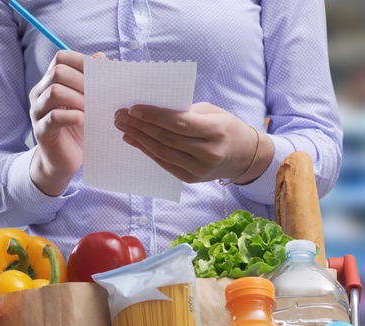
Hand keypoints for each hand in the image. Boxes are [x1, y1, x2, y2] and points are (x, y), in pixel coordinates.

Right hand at [29, 50, 105, 194]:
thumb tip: (100, 57)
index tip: (99, 73)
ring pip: (54, 92)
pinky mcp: (41, 131)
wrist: (64, 161)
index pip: (60, 59)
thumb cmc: (77, 130)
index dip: (80, 61)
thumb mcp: (87, 103)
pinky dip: (72, 116)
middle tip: (97, 95)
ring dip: (78, 99)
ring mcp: (38, 112)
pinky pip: (53, 117)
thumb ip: (91, 81)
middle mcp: (40, 94)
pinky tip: (83, 120)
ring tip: (90, 109)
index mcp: (50, 83)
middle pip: (57, 72)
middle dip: (82, 81)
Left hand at [114, 102, 269, 183]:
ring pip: (162, 152)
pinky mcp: (191, 178)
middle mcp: (208, 152)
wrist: (244, 156)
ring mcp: (199, 169)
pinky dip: (146, 151)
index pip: (179, 123)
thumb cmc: (225, 127)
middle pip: (167, 138)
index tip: (134, 108)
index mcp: (216, 130)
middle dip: (140, 126)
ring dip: (139, 139)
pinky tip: (133, 140)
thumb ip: (186, 112)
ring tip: (123, 127)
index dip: (154, 116)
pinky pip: (164, 163)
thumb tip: (153, 110)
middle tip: (121, 116)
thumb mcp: (212, 112)